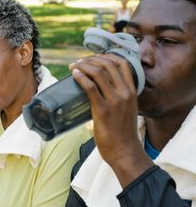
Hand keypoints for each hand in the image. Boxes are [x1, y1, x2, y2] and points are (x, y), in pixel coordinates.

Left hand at [69, 54, 152, 186]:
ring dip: (83, 66)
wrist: (124, 151)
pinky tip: (74, 74)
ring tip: (73, 67)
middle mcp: (125, 92)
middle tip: (79, 62)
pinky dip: (80, 78)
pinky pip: (90, 88)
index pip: (122, 63)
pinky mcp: (103, 110)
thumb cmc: (122, 133)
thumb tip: (98, 91)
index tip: (94, 58)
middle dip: (91, 59)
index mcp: (132, 91)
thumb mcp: (126, 109)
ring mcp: (115, 101)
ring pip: (98, 73)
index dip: (107, 56)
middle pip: (108, 64)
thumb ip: (118, 98)